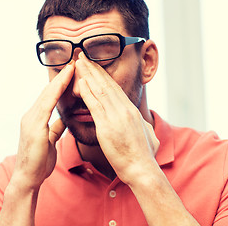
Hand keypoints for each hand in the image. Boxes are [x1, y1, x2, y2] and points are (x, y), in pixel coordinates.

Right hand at [11, 63, 74, 189]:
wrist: (27, 178)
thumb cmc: (39, 162)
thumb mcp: (50, 141)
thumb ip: (55, 128)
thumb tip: (63, 119)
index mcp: (36, 119)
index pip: (50, 97)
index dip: (61, 84)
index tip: (73, 72)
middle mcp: (31, 116)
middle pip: (48, 91)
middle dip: (61, 77)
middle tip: (74, 62)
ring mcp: (31, 120)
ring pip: (47, 94)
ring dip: (60, 80)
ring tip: (72, 67)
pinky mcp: (34, 126)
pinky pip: (47, 104)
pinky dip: (55, 92)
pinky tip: (64, 82)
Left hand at [76, 53, 159, 184]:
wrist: (142, 170)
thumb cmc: (144, 157)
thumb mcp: (149, 136)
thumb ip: (145, 127)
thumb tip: (145, 124)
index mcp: (132, 111)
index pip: (116, 88)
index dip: (104, 75)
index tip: (95, 66)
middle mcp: (124, 110)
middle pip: (107, 84)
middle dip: (94, 69)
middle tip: (83, 57)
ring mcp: (116, 117)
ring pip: (100, 90)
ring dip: (88, 75)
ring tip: (79, 63)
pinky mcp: (107, 127)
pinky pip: (95, 105)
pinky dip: (87, 92)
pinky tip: (80, 82)